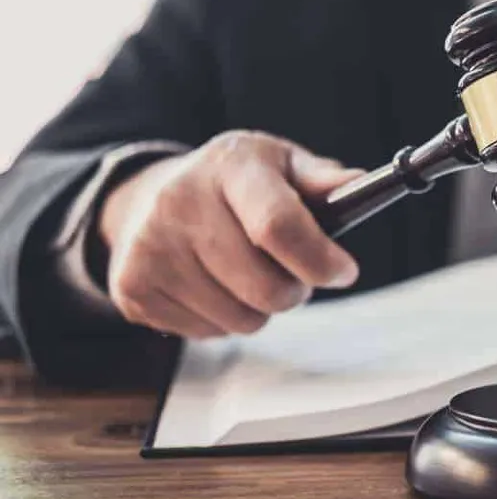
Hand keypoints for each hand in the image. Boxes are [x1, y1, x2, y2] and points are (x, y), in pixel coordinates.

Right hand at [99, 130, 363, 338]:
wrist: (149, 196)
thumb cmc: (235, 183)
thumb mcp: (281, 165)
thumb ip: (323, 181)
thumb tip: (361, 186)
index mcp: (229, 166)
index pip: (279, 226)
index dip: (320, 260)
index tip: (343, 272)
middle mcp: (180, 202)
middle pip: (264, 287)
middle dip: (295, 290)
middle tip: (294, 273)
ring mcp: (150, 248)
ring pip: (240, 319)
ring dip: (260, 307)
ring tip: (249, 274)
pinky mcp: (133, 289)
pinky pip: (208, 333)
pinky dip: (224, 319)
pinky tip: (215, 285)